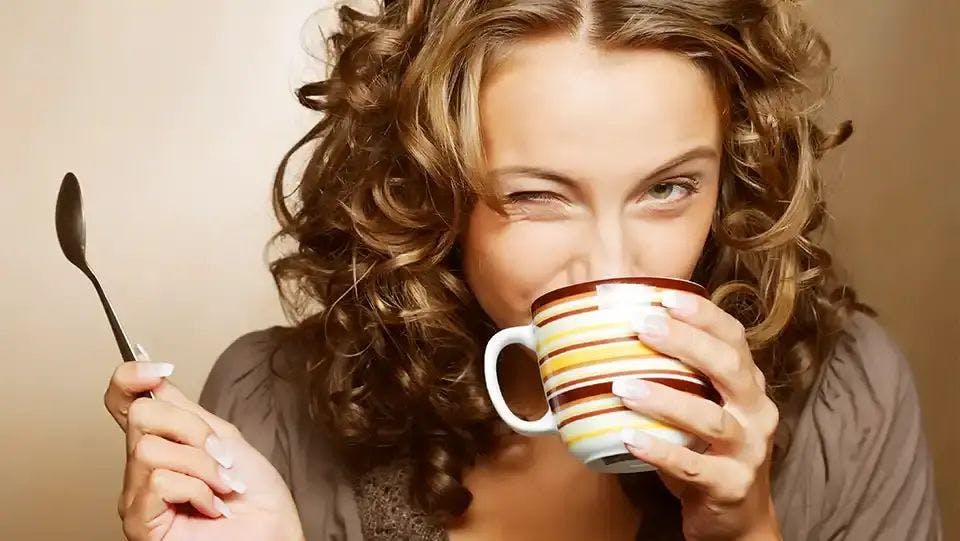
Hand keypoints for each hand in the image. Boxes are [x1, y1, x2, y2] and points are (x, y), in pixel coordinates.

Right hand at [104, 355, 303, 540]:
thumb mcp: (223, 437)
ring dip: (201, 465)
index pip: (121, 401)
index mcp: (160, 443)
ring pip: (149, 449)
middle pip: (141, 415)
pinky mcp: (139, 523)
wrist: (272, 531)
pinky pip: (159, 481)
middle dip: (194, 430)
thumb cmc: (255, 495)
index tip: (160, 370)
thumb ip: (186, 411)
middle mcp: (140, 469)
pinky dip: (197, 490)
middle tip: (222, 457)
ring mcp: (136, 496)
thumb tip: (155, 377)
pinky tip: (212, 506)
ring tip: (222, 485)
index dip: (129, 377)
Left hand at [613, 292, 781, 540]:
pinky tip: (630, 438)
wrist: (737, 518)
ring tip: (624, 387)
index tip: (666, 297)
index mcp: (749, 385)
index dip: (703, 315)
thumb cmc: (708, 451)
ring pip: (710, 419)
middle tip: (643, 327)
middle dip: (685, 342)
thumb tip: (624, 331)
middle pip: (728, 368)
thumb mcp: (702, 406)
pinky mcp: (731, 486)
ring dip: (664, 400)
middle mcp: (756, 412)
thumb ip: (679, 374)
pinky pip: (694, 467)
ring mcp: (748, 451)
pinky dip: (660, 451)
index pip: (734, 338)